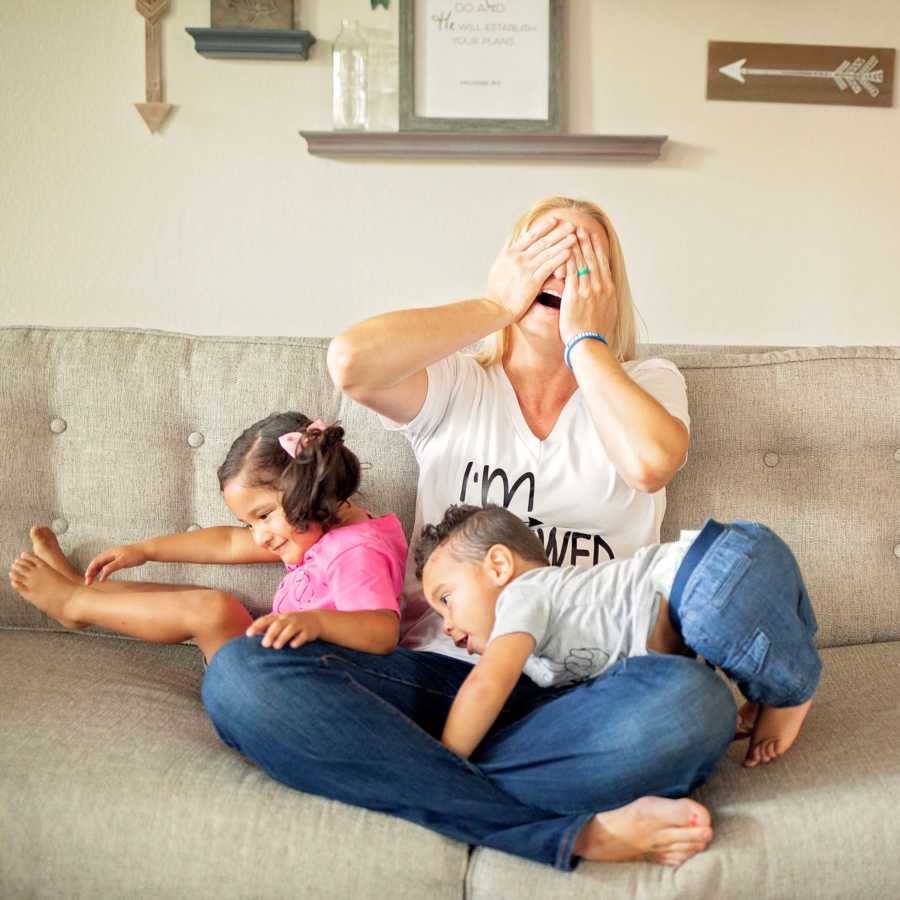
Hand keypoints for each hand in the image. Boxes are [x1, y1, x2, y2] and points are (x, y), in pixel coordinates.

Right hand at [84, 543, 147, 584]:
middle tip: (88, 582)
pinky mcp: (119, 560)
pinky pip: (107, 566)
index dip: (90, 569)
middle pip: (97, 563)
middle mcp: (110, 554)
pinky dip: (103, 572)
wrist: (146, 551)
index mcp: (110, 553)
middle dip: (91, 572)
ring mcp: (114, 557)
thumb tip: (101, 572)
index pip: (96, 561)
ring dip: (96, 573)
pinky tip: (103, 578)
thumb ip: (112, 567)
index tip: (87, 577)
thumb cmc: (135, 555)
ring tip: (92, 581)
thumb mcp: (122, 562)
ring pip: (101, 565)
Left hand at [246, 611, 321, 648]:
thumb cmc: (292, 624)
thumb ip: (267, 629)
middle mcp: (289, 619)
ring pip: (290, 629)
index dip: (257, 626)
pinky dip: (298, 640)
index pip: (266, 619)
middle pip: (278, 625)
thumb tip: (250, 639)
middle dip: (271, 634)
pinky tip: (293, 646)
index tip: (248, 634)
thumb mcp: (280, 623)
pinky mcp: (309, 631)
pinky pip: (303, 635)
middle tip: (264, 644)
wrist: (316, 620)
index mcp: (279, 618)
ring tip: (276, 647)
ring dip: (283, 637)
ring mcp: (299, 624)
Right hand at [486, 216, 575, 322]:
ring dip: (562, 243)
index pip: (530, 236)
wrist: (494, 308)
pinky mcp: (532, 281)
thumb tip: (510, 242)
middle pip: (541, 241)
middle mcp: (518, 258)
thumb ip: (506, 254)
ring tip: (574, 236)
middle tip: (571, 224)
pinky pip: (548, 267)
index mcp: (509, 253)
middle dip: (558, 232)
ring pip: (547, 252)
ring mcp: (525, 269)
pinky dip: (559, 258)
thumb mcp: (497, 268)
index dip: (544, 227)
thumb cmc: (495, 292)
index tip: (554, 220)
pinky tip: (569, 252)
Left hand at [558, 227, 617, 344]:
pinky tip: (562, 249)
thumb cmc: (595, 333)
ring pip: (582, 262)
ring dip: (576, 245)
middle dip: (586, 241)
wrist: (590, 344)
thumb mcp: (606, 313)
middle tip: (580, 227)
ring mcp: (588, 289)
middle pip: (593, 258)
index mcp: (608, 290)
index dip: (597, 248)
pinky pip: (571, 272)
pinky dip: (567, 259)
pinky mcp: (574, 295)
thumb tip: (603, 294)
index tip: (593, 236)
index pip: (603, 263)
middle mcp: (600, 286)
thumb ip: (604, 299)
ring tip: (570, 232)